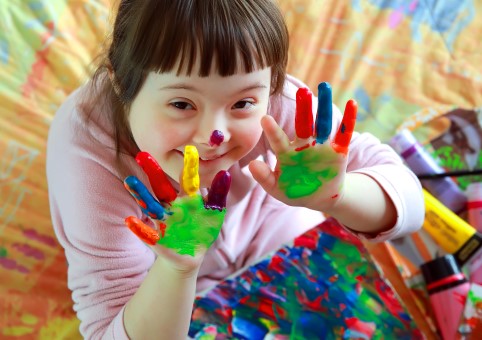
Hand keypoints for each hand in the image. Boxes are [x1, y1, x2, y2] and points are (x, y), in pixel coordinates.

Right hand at [123, 146, 230, 269]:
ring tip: (130, 180)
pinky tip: (130, 221)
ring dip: (140, 194)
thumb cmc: (203, 229)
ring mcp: (163, 221)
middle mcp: (172, 206)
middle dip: (153, 172)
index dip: (189, 166)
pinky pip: (147, 233)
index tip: (190, 148)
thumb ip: (218, 194)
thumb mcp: (214, 212)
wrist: (192, 254)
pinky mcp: (157, 240)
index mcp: (187, 198)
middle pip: (161, 187)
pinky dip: (139, 228)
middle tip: (142, 154)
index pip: (187, 179)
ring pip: (150, 205)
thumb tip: (225, 173)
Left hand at [249, 82, 356, 211]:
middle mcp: (304, 145)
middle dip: (303, 108)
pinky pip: (344, 133)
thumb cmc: (294, 191)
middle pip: (303, 123)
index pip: (279, 140)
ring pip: (323, 123)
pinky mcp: (338, 150)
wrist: (319, 198)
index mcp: (287, 153)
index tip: (264, 118)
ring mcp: (321, 146)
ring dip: (324, 106)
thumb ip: (264, 178)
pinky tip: (352, 103)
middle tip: (301, 92)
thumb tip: (251, 165)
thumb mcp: (277, 188)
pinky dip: (349, 119)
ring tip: (324, 87)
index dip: (272, 131)